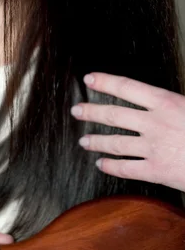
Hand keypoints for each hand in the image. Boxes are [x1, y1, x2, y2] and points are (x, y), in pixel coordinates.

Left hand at [71, 72, 184, 191]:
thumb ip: (172, 102)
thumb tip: (158, 98)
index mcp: (166, 102)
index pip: (127, 87)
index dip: (105, 82)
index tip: (90, 79)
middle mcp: (155, 123)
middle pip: (113, 115)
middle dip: (91, 112)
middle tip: (78, 110)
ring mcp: (153, 147)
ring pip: (115, 142)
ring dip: (96, 140)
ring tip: (84, 140)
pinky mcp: (157, 171)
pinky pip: (127, 168)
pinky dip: (111, 166)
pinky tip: (102, 164)